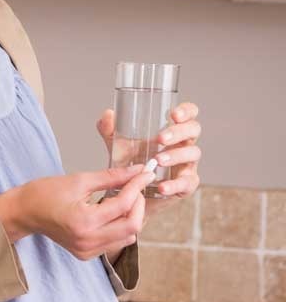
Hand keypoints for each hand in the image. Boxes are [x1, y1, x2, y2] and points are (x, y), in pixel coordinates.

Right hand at [0, 165, 151, 259]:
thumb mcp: (78, 180)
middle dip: (139, 204)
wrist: (23, 212)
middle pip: (133, 226)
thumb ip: (111, 177)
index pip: (124, 205)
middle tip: (135, 186)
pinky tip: (111, 211)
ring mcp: (88, 250)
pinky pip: (115, 242)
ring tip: (123, 197)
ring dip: (131, 216)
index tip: (144, 173)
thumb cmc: (44, 193)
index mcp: (84, 221)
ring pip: (128, 236)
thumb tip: (136, 171)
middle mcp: (88, 241)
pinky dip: (119, 226)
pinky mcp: (87, 253)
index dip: (137, 186)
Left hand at [96, 102, 201, 225]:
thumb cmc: (131, 160)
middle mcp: (183, 143)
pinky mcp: (187, 184)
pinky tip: (162, 187)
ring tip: (158, 160)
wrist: (132, 191)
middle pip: (193, 130)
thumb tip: (108, 114)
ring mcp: (188, 162)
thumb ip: (110, 129)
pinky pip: (187, 182)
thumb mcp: (118, 144)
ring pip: (193, 153)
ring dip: (176, 155)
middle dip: (178, 132)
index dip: (186, 111)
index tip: (174, 114)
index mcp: (172, 129)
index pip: (189, 113)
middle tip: (161, 138)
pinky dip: (175, 184)